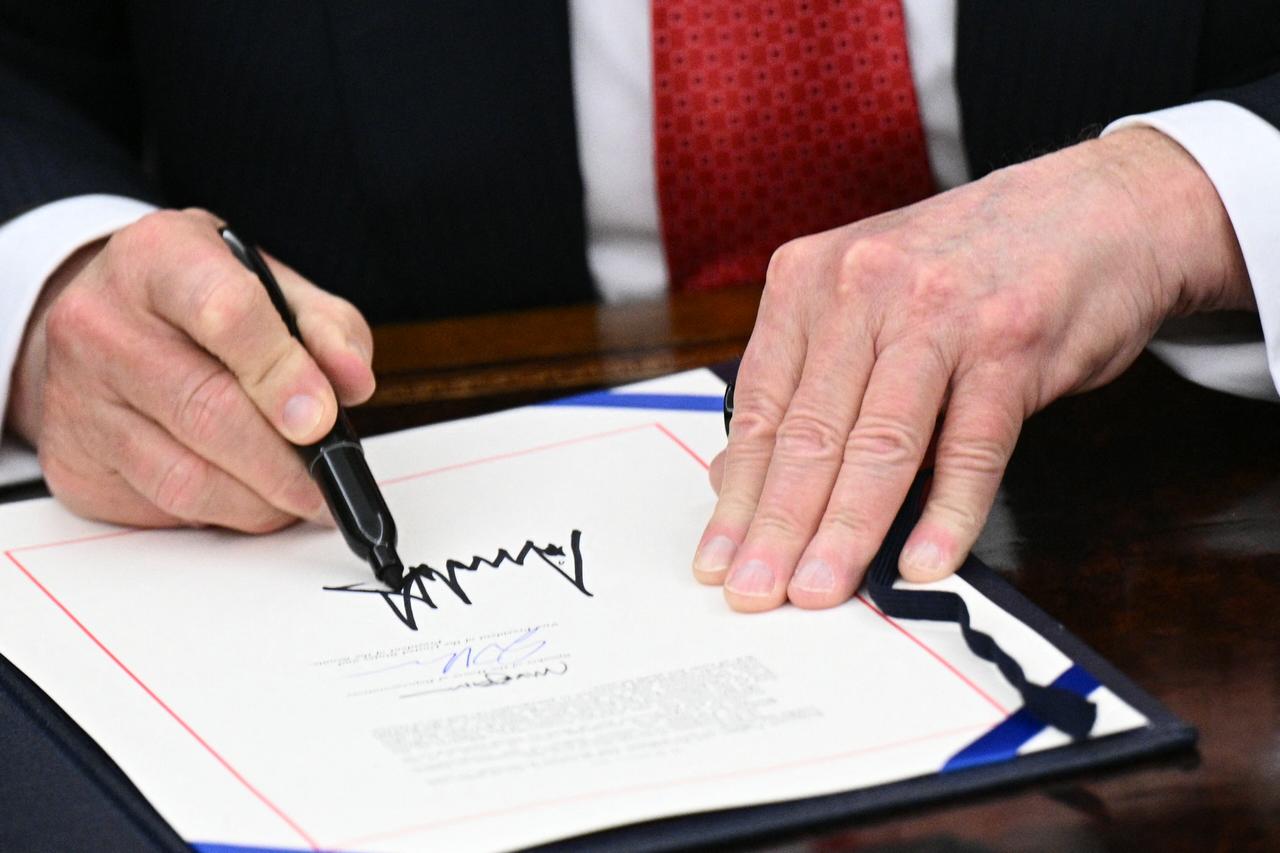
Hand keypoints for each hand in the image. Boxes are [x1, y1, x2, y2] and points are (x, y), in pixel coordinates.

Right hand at [6, 209, 374, 531]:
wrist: (105, 320)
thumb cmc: (201, 303)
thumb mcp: (272, 286)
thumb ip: (327, 328)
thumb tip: (353, 384)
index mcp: (159, 258)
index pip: (227, 314)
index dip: (284, 374)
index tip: (324, 418)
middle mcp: (101, 323)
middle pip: (208, 409)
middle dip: (286, 462)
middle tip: (330, 483)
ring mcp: (77, 396)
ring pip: (186, 476)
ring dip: (261, 501)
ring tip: (299, 495)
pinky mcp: (74, 461)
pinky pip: (163, 506)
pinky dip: (222, 512)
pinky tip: (247, 494)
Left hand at [693, 128, 1250, 610]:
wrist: (1090, 208)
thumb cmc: (964, 266)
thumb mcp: (863, 304)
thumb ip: (803, 385)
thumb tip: (733, 476)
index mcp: (809, 281)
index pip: (761, 409)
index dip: (738, 496)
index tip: (715, 559)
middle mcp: (862, 288)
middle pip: (810, 432)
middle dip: (777, 527)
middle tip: (752, 592)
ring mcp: (937, 313)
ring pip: (879, 443)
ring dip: (845, 531)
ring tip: (817, 592)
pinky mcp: (1010, 342)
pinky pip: (971, 444)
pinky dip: (946, 511)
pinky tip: (921, 563)